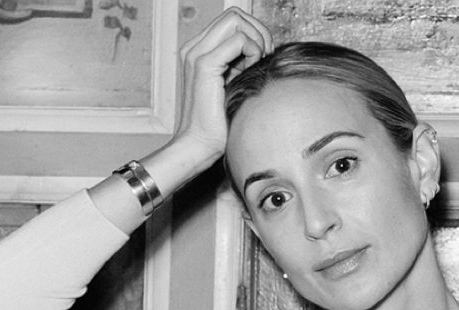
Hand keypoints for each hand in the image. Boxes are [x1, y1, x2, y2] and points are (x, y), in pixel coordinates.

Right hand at [177, 7, 272, 159]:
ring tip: (257, 64)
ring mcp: (196, 54)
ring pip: (236, 19)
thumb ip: (239, 66)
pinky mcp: (204, 65)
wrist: (198, 146)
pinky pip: (238, 39)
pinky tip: (251, 71)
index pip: (232, 21)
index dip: (253, 33)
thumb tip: (262, 51)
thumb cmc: (218, 126)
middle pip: (235, 14)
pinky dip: (253, 51)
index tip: (261, 58)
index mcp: (199, 51)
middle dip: (257, 31)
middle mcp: (194, 48)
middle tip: (264, 57)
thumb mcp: (231, 88)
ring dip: (256, 38)